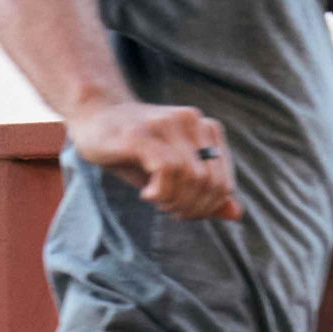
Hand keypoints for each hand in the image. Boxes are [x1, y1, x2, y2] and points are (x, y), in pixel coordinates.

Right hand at [66, 100, 242, 221]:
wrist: (95, 117)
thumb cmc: (136, 151)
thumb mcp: (175, 176)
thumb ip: (206, 193)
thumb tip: (237, 214)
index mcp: (206, 129)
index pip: (224, 183)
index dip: (207, 208)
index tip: (183, 210)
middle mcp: (192, 121)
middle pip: (210, 183)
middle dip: (192, 208)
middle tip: (169, 209)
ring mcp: (168, 124)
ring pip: (191, 178)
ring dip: (175, 201)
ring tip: (158, 200)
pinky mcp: (144, 133)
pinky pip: (168, 170)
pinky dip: (161, 192)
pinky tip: (147, 194)